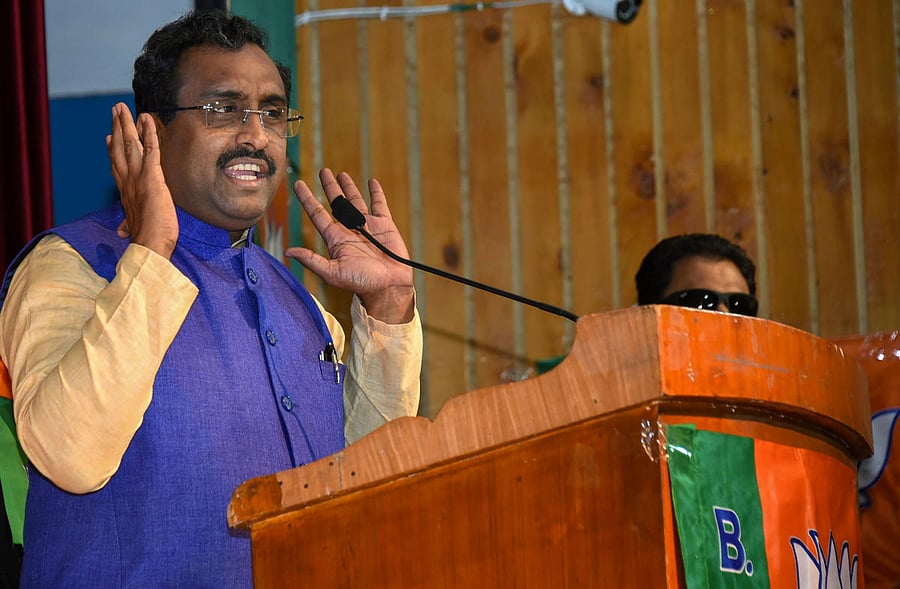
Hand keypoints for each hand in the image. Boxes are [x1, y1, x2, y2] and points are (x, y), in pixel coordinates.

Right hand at [106, 103, 177, 257]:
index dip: (113, 151)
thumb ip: (129, 225)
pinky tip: (147, 119)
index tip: (109, 138)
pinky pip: (151, 149)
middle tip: (116, 111)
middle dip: (117, 127)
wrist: (150, 244)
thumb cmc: (147, 239)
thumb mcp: (135, 229)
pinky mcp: (152, 177)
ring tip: (123, 108)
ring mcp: (138, 177)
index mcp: (125, 192)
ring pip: (130, 145)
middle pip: (119, 149)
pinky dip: (149, 133)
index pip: (117, 166)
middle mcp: (128, 181)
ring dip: (127, 124)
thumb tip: (122, 232)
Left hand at [286, 168, 414, 323]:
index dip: (307, 198)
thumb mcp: (333, 273)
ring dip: (349, 187)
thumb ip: (312, 260)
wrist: (389, 286)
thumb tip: (288, 251)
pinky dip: (376, 193)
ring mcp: (367, 225)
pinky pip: (379, 205)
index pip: (317, 213)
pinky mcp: (385, 225)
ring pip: (356, 200)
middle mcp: (349, 229)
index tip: (298, 184)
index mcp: (335, 238)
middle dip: (329, 187)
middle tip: (323, 171)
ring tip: (341, 174)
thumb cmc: (361, 283)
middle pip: (336, 202)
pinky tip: (371, 182)